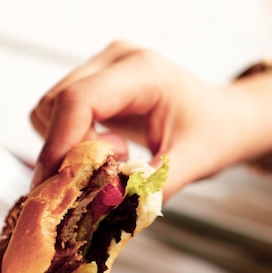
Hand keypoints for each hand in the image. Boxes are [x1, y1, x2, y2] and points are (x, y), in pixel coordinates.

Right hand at [31, 41, 271, 197]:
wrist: (223, 119)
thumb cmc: (214, 134)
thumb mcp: (192, 163)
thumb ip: (152, 188)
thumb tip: (108, 212)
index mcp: (142, 71)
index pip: (79, 101)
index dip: (59, 144)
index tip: (53, 186)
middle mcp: (114, 60)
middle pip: (56, 105)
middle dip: (65, 151)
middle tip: (100, 177)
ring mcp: (100, 67)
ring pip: (48, 110)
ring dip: (67, 146)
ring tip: (113, 158)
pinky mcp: (92, 83)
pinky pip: (55, 115)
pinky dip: (68, 141)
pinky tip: (104, 149)